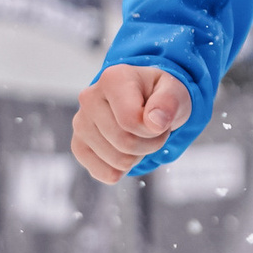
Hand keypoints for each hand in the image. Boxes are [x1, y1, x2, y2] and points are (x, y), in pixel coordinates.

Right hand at [72, 64, 191, 183]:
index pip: (131, 121)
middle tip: (152, 130)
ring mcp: (81, 123)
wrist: (145, 100)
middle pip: (125, 143)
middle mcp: (89, 98)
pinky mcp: (78, 145)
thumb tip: (154, 123)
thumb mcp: (174, 91)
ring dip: (138, 156)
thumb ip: (169, 102)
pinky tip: (124, 148)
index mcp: (112, 79)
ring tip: (139, 135)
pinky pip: (105, 173)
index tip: (160, 120)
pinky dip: (122, 169)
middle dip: (149, 144)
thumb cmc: (159, 95)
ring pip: (117, 162)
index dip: (154, 130)